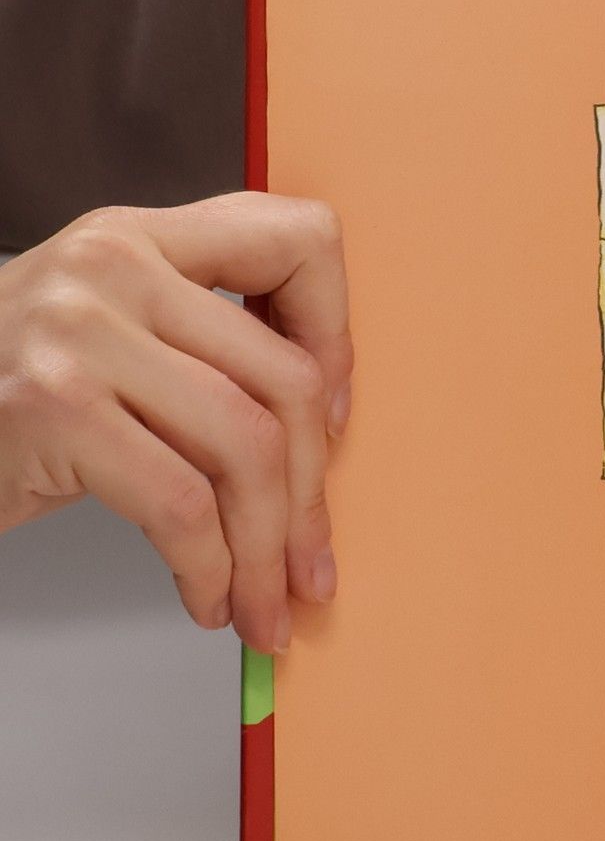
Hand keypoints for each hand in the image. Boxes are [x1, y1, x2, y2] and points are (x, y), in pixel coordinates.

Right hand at [0, 194, 352, 651]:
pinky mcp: (52, 408)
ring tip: (263, 603)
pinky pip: (182, 504)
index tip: (331, 420)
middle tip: (309, 565)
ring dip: (266, 550)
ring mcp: (78, 332)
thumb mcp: (109, 341)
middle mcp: (114, 267)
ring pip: (246, 448)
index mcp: (144, 238)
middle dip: (310, 495)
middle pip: (286, 381)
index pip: (298, 241)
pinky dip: (210, 568)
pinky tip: (207, 597)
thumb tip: (327, 436)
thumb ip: (203, 349)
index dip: (336, 335)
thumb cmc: (7, 402)